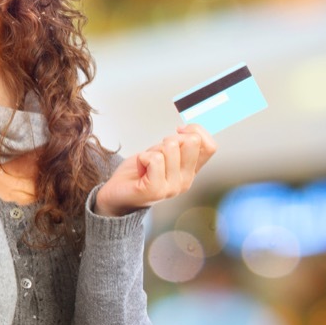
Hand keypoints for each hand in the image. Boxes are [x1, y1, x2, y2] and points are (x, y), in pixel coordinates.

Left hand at [95, 124, 217, 216]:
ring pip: (170, 147)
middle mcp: (186, 181)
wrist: (115, 194)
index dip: (196, 131)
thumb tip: (186, 130)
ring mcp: (172, 188)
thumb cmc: (138, 172)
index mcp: (191, 172)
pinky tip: (140, 168)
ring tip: (145, 163)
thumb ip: (177, 145)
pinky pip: (154, 159)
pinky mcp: (155, 190)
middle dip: (169, 139)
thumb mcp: (162, 154)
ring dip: (152, 150)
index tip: (178, 131)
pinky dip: (142, 157)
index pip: (210, 146)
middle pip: (191, 142)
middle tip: (156, 153)